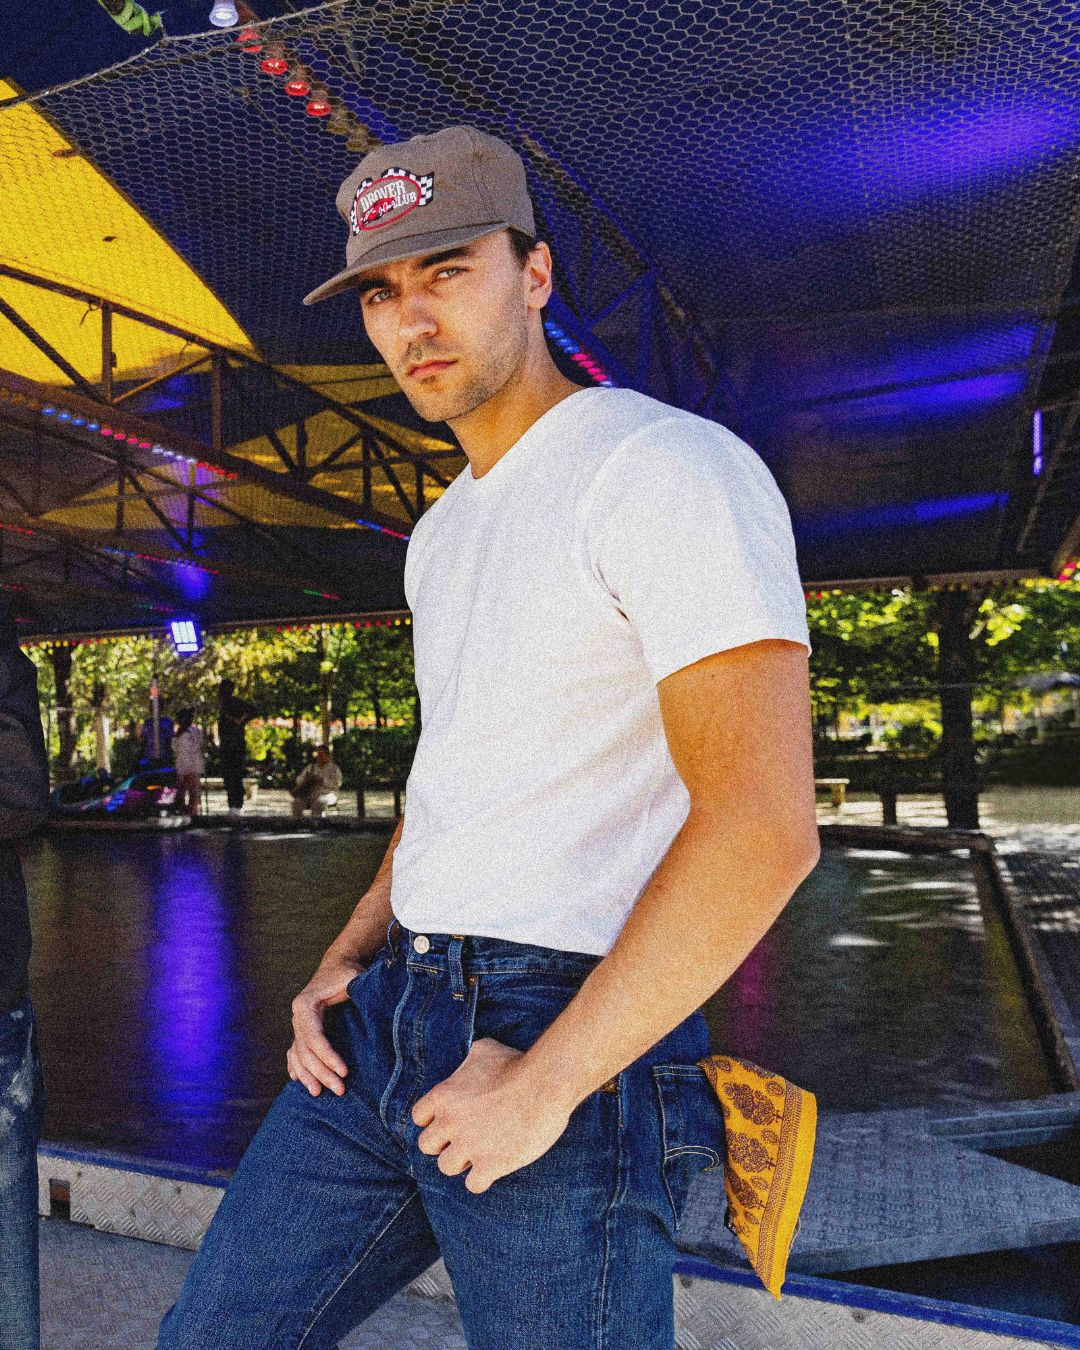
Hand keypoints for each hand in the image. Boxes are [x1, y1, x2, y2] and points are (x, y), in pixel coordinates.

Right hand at [287, 955, 363, 1096]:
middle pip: (305, 1051)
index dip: (327, 1056)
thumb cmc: (348, 972)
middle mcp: (298, 1015)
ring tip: (318, 1094)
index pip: (313, 1037)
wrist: (338, 964)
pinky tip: (298, 1081)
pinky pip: (295, 1052)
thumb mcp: (353, 977)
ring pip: (298, 1055)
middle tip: (339, 1090)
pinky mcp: (303, 1028)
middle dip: (321, 1072)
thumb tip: (369, 1006)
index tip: (344, 1071)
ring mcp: (298, 1023)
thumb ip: (356, 990)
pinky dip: (296, 1067)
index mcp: (305, 1004)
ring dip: (308, 1076)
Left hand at [411, 1039, 572, 1193]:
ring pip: (446, 1167)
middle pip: (427, 1146)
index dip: (434, 1121)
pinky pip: (473, 1185)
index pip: (418, 1118)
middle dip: (444, 1143)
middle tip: (464, 1138)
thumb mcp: (484, 1050)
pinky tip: (494, 1167)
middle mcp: (450, 1122)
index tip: (450, 1121)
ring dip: (461, 1162)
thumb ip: (467, 1062)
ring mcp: (469, 1146)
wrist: (544, 1084)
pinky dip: (482, 1179)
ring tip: (479, 1153)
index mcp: (444, 1096)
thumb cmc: (516, 1064)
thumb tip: (466, 1064)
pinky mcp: (490, 1165)